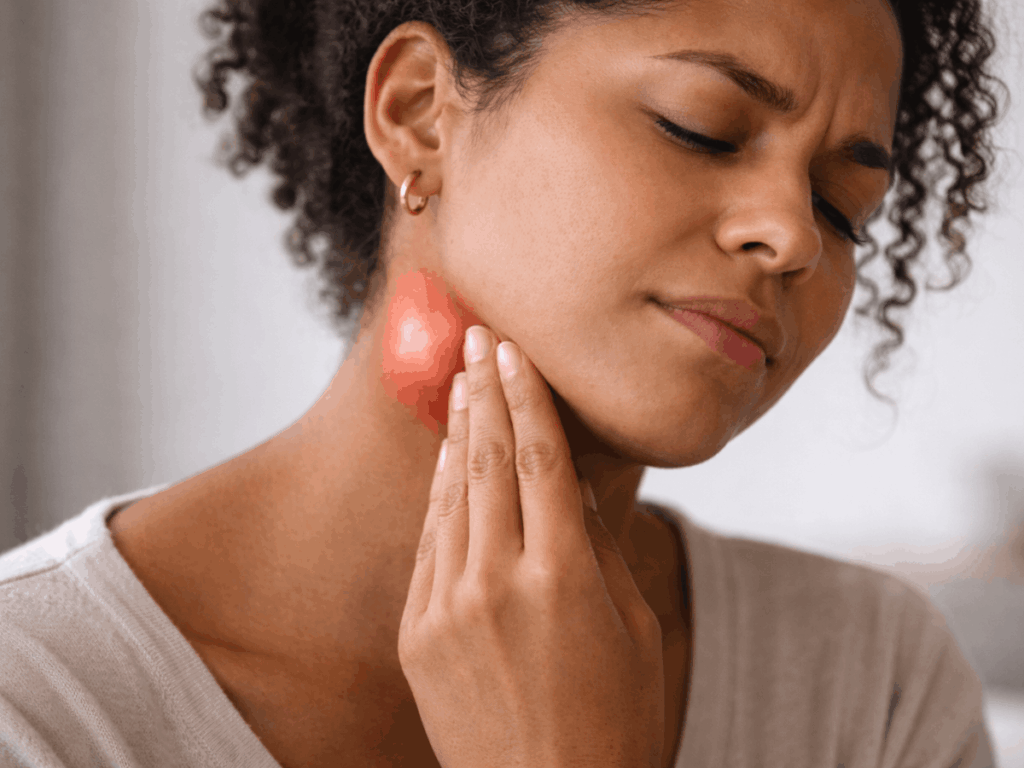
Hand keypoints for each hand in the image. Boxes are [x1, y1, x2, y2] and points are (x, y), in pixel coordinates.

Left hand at [398, 325, 665, 767]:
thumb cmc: (614, 723)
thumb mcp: (635, 629)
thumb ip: (600, 548)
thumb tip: (573, 483)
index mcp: (564, 578)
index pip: (541, 460)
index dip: (527, 397)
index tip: (514, 351)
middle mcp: (498, 583)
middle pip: (490, 462)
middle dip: (486, 392)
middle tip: (478, 339)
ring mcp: (448, 608)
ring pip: (452, 496)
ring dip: (459, 434)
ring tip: (462, 384)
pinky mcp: (417, 635)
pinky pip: (430, 545)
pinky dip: (441, 496)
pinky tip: (449, 461)